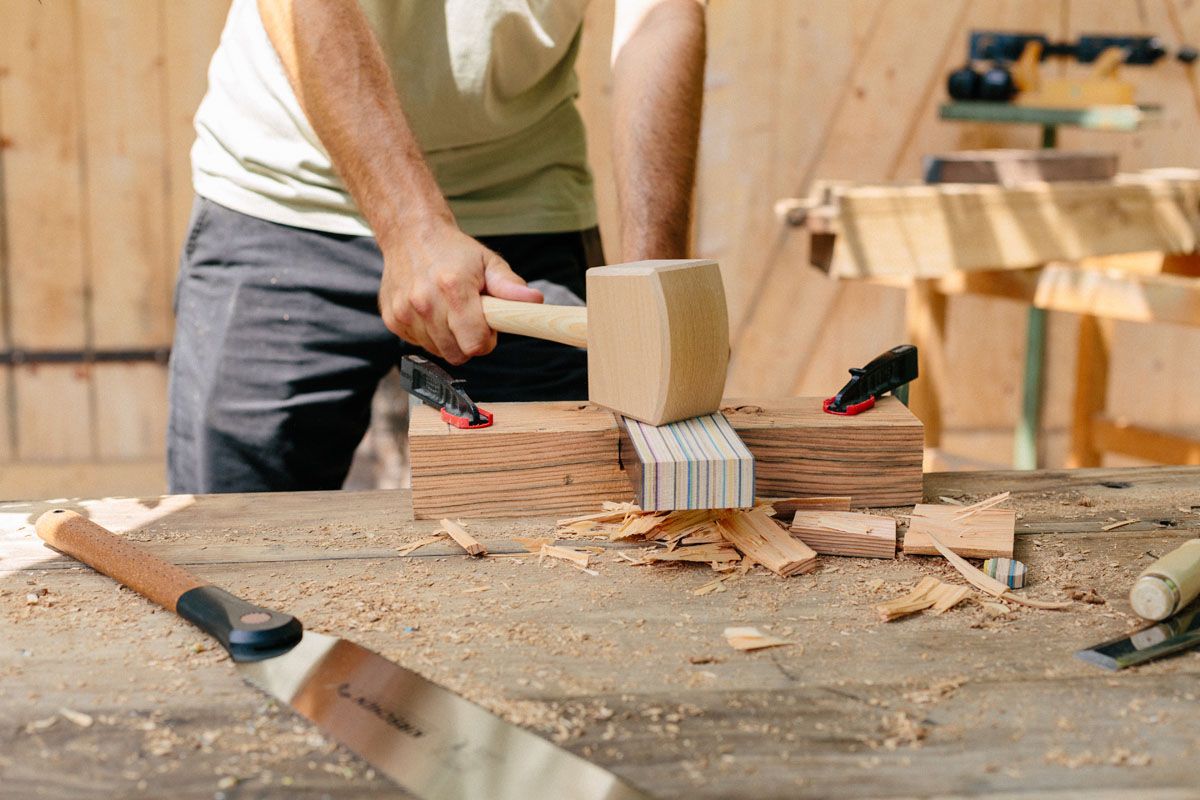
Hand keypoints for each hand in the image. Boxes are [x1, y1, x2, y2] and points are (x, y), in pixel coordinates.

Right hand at [378, 220, 542, 363]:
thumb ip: (509, 286)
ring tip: (449, 311)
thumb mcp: (487, 262)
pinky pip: (419, 344)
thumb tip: (534, 300)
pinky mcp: (392, 319)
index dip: (486, 340)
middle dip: (468, 341)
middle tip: (469, 317)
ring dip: (448, 338)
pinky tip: (431, 312)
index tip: (486, 326)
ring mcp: (405, 312)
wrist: (410, 234)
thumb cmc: (453, 251)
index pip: (474, 343)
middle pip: (457, 354)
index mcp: (453, 288)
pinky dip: (429, 334)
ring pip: (438, 351)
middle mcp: (425, 303)